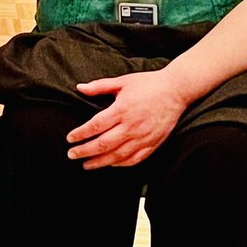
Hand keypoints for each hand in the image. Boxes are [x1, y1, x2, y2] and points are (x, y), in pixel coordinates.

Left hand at [65, 70, 191, 168]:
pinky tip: (110, 164)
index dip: (80, 134)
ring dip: (99, 162)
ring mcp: (143, 137)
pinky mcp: (153, 144)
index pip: (95, 126)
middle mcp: (132, 126)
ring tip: (86, 165)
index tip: (69, 138)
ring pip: (117, 156)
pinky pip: (134, 159)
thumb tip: (80, 88)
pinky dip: (120, 164)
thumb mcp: (123, 81)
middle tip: (71, 155)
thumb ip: (100, 86)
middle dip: (84, 152)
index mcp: (122, 109)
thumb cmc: (149, 84)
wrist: (176, 90)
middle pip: (103, 144)